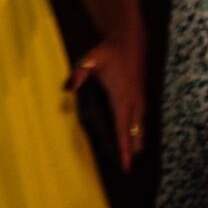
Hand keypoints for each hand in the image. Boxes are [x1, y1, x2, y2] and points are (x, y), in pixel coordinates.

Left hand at [67, 32, 146, 171]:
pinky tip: (136, 134)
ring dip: (137, 140)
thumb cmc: (107, 52)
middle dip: (131, 149)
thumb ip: (78, 75)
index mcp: (121, 98)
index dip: (123, 147)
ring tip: (134, 156)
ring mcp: (139, 98)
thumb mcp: (88, 60)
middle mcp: (133, 102)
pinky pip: (141, 117)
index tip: (125, 163)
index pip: (122, 128)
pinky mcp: (141, 94)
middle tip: (127, 167)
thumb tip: (66, 88)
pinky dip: (139, 129)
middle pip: (134, 132)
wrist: (129, 40)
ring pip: (140, 125)